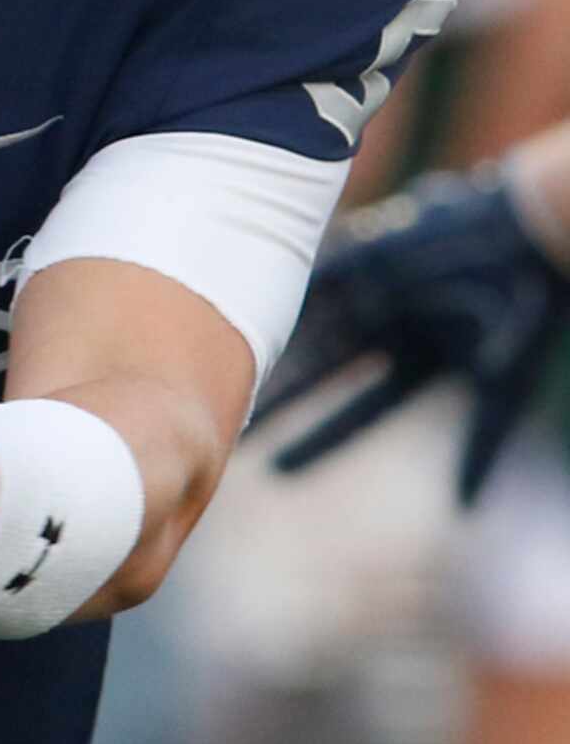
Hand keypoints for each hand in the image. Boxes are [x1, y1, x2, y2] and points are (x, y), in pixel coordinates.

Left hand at [252, 170, 569, 503]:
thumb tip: (464, 509)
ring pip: (308, 320)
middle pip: (318, 368)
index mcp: (416, 361)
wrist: (526, 235)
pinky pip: (316, 269)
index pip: (356, 411)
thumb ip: (480, 445)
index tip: (273, 471)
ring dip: (268, 342)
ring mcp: (374, 287)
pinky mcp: (368, 249)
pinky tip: (238, 297)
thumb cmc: (523, 312)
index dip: (317, 439)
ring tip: (216, 365)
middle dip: (277, 397)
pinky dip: (281, 285)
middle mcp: (386, 326)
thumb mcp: (501, 386)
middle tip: (224, 423)